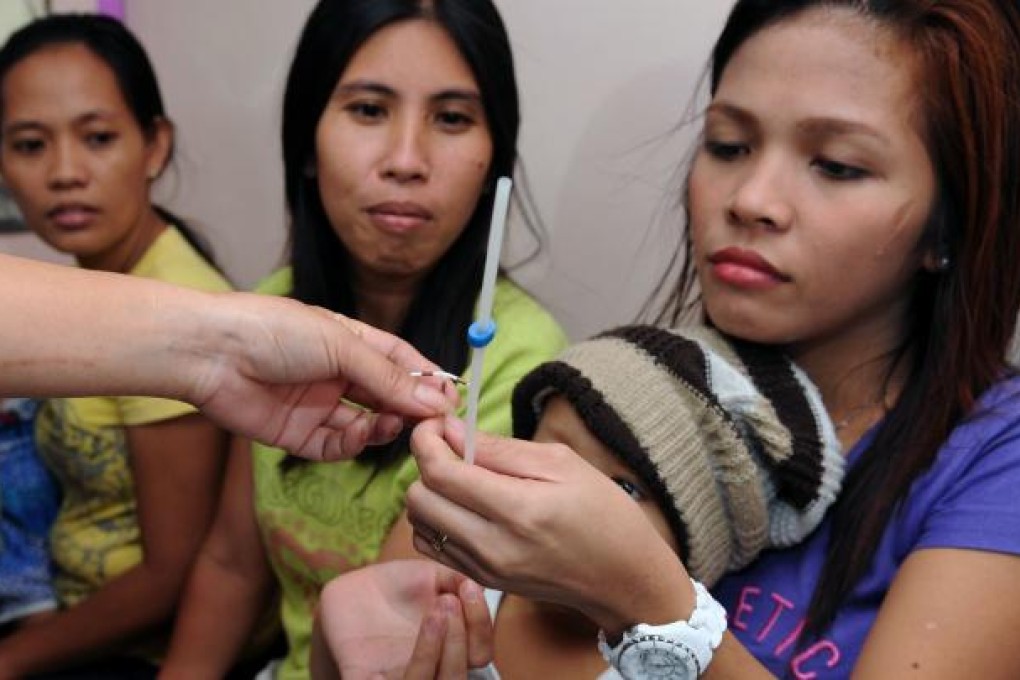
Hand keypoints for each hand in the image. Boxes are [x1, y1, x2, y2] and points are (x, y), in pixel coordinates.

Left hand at [186, 294, 456, 460]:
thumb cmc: (274, 330)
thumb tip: (435, 399)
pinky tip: (362, 434)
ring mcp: (318, 404)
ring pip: (365, 424)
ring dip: (384, 426)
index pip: (400, 362)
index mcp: (350, 342)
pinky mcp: (297, 433)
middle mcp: (337, 374)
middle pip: (386, 396)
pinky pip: (335, 446)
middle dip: (409, 408)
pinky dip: (354, 444)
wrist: (211, 353)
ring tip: (392, 424)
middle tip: (431, 422)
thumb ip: (387, 377)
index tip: (451, 399)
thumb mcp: (341, 346)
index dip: (426, 380)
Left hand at [311, 559, 491, 679]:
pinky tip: (386, 662)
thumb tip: (478, 583)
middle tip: (448, 601)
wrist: (354, 588)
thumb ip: (456, 579)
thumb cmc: (400, 584)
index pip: (479, 651)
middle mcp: (429, 666)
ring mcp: (396, 674)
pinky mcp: (363, 676)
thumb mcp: (433, 575)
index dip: (480, 624)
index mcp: (450, 646)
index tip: (470, 588)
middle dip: (461, 636)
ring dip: (433, 649)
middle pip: (458, 675)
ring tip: (433, 611)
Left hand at [406, 417, 694, 635]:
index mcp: (517, 510)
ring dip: (429, 493)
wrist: (623, 579)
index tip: (436, 424)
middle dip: (425, 464)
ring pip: (419, 524)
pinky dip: (436, 519)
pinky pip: (433, 546)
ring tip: (460, 476)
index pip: (440, 473)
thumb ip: (500, 449)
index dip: (426, 441)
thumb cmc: (603, 514)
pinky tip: (463, 504)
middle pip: (419, 500)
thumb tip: (452, 431)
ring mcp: (484, 569)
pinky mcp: (482, 580)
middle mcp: (492, 546)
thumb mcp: (562, 464)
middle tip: (451, 447)